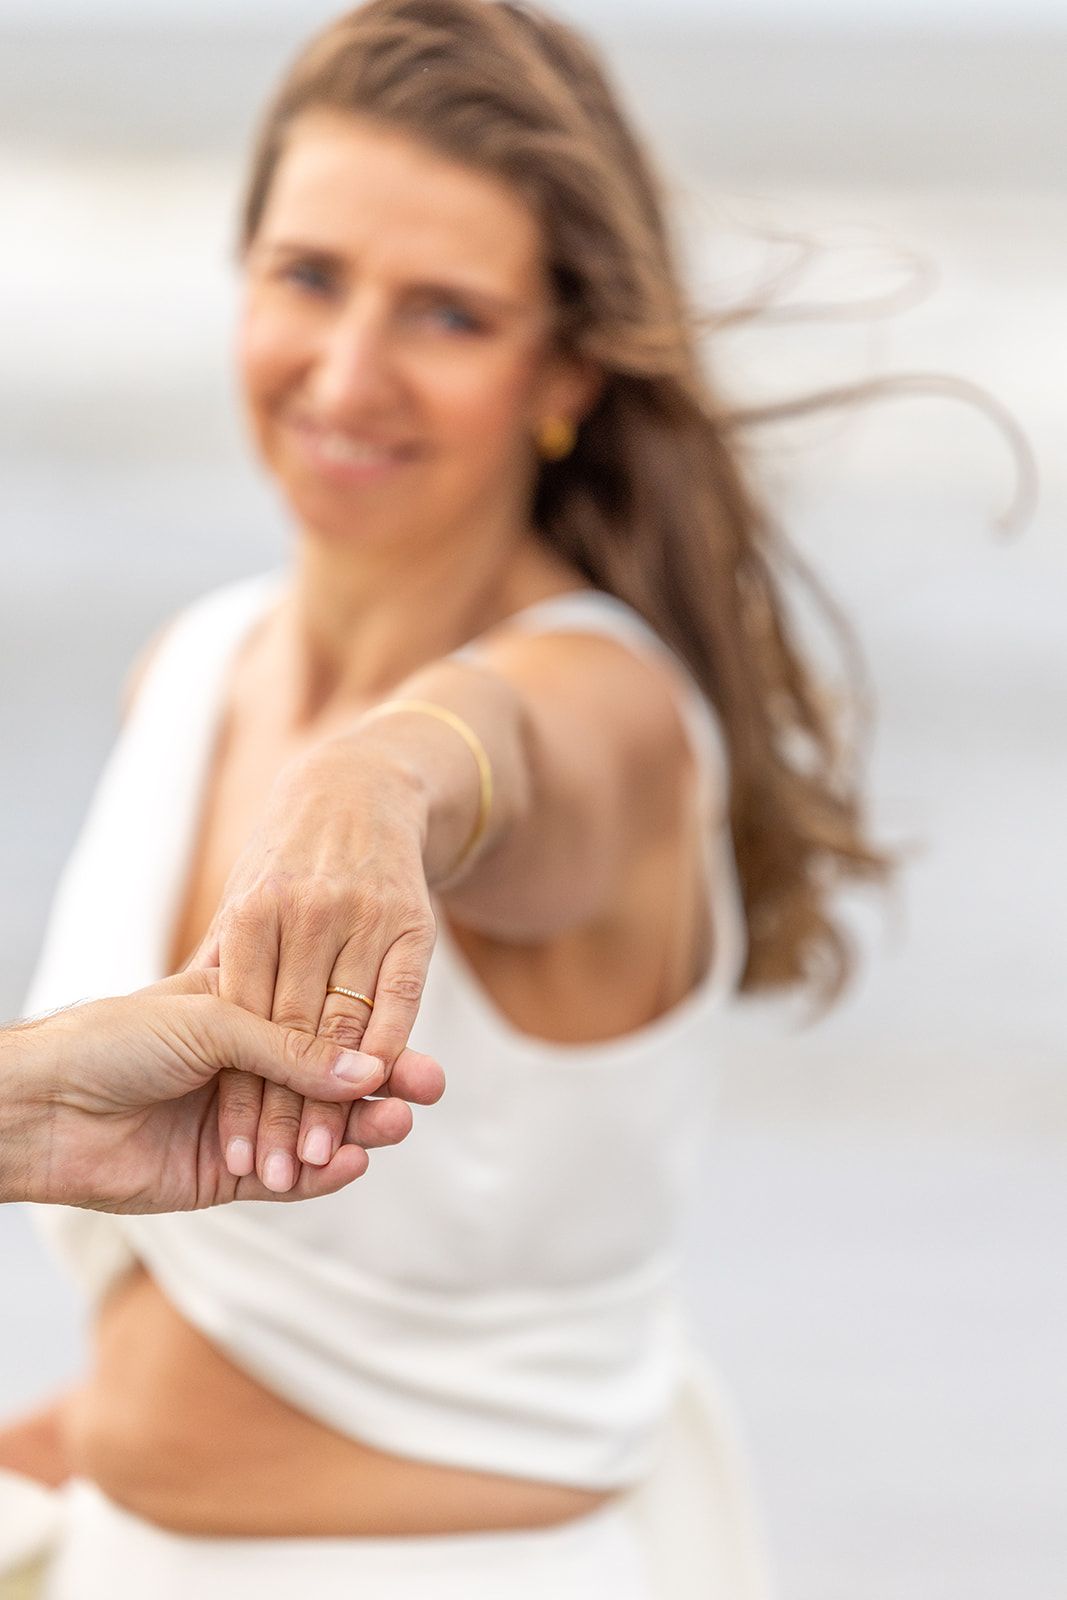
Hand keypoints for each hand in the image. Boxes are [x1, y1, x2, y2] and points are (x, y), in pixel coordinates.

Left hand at [12, 969, 441, 1212]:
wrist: (43, 1108)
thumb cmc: (114, 1039)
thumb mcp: (211, 1020)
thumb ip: (288, 1047)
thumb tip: (366, 1067)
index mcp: (245, 1010)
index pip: (324, 1022)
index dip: (371, 1032)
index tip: (418, 1039)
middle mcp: (249, 1065)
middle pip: (332, 1078)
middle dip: (381, 1083)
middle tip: (428, 1087)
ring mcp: (242, 1120)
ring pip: (318, 1127)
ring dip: (360, 1128)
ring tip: (398, 1125)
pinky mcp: (226, 1175)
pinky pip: (288, 1176)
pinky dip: (323, 1173)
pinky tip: (356, 1162)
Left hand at [191, 740, 441, 1192]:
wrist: (360, 786)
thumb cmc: (289, 854)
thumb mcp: (243, 900)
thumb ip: (223, 965)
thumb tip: (181, 1028)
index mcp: (253, 917)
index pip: (248, 1028)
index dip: (246, 1095)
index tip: (243, 1156)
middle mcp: (307, 921)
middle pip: (294, 1037)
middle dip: (290, 1111)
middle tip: (281, 1171)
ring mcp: (361, 922)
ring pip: (345, 1028)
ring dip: (339, 1098)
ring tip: (331, 1151)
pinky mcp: (410, 924)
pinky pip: (399, 998)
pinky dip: (388, 1047)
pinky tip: (381, 1092)